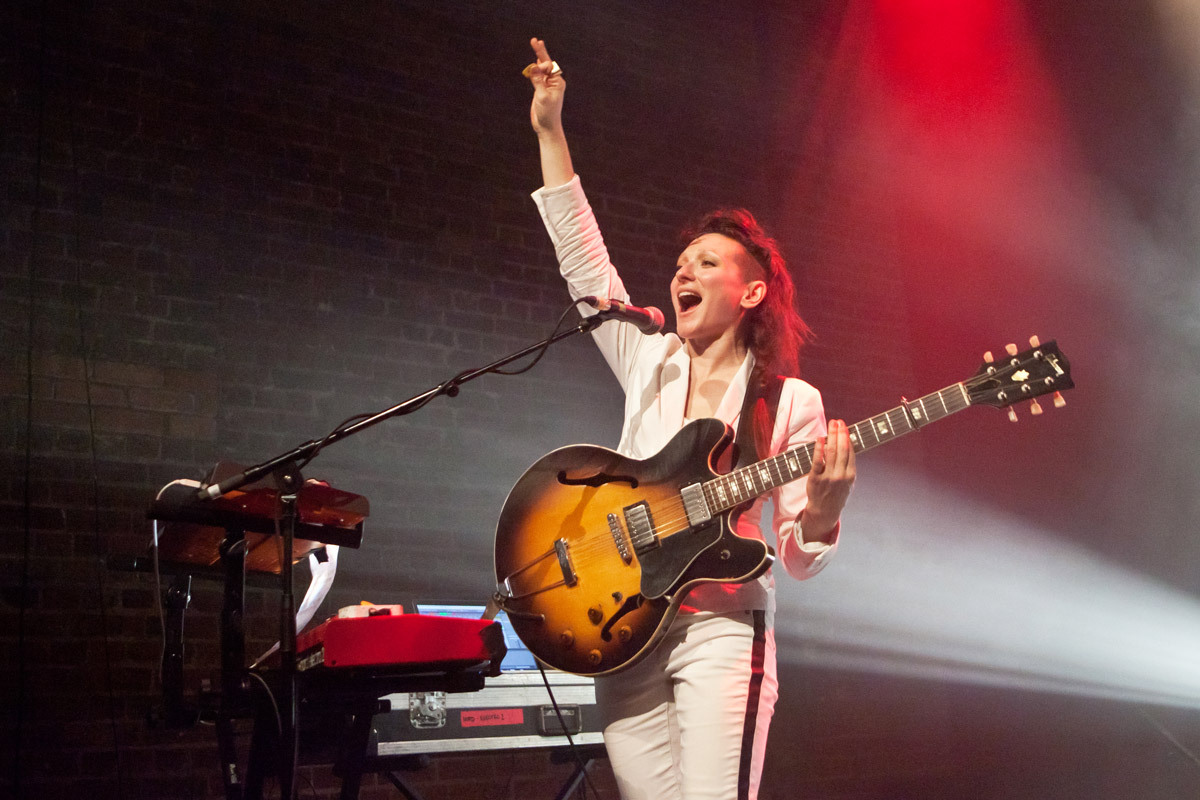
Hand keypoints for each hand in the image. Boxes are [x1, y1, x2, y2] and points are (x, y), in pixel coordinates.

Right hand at [527, 37, 565, 135]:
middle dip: (541, 52)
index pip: (549, 67)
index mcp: (558, 82)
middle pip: (546, 63)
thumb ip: (538, 81)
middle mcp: (553, 82)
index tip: (535, 67)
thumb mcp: (542, 96)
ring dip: (538, 57)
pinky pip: (537, 76)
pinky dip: (534, 68)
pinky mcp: (540, 89)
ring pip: (541, 68)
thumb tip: (534, 66)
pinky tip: (534, 61)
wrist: (546, 126)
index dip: (541, 64)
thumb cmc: (547, 113)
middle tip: (535, 40)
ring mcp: (546, 85)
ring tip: (535, 43)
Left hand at [803, 419, 855, 541]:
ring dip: (832, 436)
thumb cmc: (836, 494)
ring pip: (831, 452)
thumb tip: (847, 445)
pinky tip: (820, 438)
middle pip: (842, 449)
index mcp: (851, 476)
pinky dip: (819, 448)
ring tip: (831, 424)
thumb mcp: (848, 483)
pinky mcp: (815, 479)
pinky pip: (817, 461)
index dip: (848, 437)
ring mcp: (828, 478)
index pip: (850, 452)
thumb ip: (848, 466)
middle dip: (840, 433)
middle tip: (838, 421)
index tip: (845, 426)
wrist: (824, 512)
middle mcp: (841, 476)